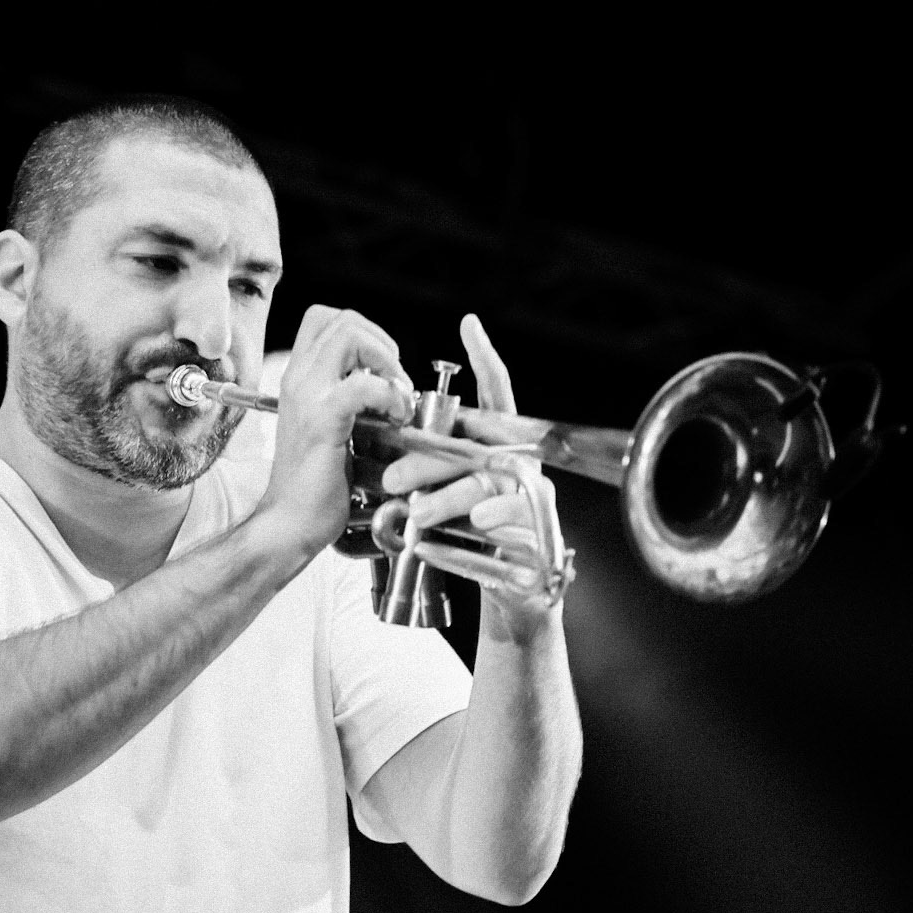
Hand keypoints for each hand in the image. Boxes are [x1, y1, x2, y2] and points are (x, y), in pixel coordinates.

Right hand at [261, 304, 413, 554]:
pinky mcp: (322, 421)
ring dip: (387, 361)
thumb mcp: (333, 431)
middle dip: (382, 343)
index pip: (327, 319)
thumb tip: (393, 389)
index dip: (367, 335)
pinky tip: (397, 418)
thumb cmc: (316, 488)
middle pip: (343, 318)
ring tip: (396, 400)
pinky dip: (390, 395)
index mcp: (300, 378)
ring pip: (350, 334)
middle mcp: (298, 378)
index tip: (384, 372)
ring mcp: (307, 396)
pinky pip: (362, 385)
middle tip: (395, 385)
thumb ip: (352, 402)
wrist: (288, 525)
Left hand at [383, 314, 567, 632]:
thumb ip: (423, 463)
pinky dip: (493, 518)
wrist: (510, 587)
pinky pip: (516, 518)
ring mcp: (532, 496)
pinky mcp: (539, 531)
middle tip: (390, 475)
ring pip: (490, 484)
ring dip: (450, 496)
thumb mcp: (442, 493)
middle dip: (431, 458)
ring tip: (415, 511)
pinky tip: (475, 523)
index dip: (485, 360)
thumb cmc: (469, 536)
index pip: (493, 395)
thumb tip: (373, 436)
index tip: (469, 324)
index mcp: (494, 447)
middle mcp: (519, 463)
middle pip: (477, 446)